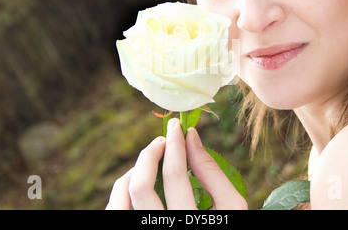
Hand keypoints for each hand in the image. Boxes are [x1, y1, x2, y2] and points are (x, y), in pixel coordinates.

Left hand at [106, 118, 247, 209]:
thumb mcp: (232, 208)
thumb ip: (213, 173)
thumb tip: (191, 137)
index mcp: (193, 226)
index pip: (176, 176)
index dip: (175, 144)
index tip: (177, 127)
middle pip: (141, 187)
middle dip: (150, 154)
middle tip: (163, 138)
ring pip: (121, 200)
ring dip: (134, 171)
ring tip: (151, 159)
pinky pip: (116, 211)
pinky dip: (123, 190)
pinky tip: (138, 181)